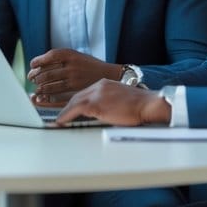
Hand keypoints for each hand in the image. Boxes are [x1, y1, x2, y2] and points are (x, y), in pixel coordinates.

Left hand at [27, 49, 120, 104]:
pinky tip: (42, 97)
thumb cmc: (90, 66)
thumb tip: (40, 64)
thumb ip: (61, 58)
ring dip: (40, 87)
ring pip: (50, 84)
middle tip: (31, 78)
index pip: (49, 56)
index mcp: (71, 54)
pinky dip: (47, 96)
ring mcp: (74, 78)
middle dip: (36, 76)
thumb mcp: (77, 56)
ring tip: (37, 88)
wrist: (111, 74)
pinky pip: (57, 93)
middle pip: (47, 71)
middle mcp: (71, 65)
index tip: (32, 65)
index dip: (37, 61)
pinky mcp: (76, 90)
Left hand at [56, 79, 170, 126]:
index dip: (75, 102)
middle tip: (59, 115)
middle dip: (66, 106)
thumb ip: (109, 103)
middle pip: (76, 96)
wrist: (149, 104)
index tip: (69, 109)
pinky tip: (60, 122)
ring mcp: (97, 94)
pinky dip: (65, 116)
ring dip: (64, 113)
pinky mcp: (96, 104)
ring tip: (56, 121)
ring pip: (73, 102)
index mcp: (105, 84)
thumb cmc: (140, 106)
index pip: (85, 92)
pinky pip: (75, 110)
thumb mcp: (121, 100)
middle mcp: (99, 86)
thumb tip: (101, 114)